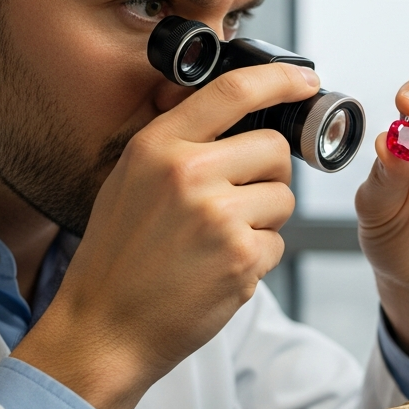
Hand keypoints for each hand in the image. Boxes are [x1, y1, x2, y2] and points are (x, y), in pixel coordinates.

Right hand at [11, 63, 320, 408]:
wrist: (103, 328)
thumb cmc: (117, 257)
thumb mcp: (130, 179)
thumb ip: (179, 143)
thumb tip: (238, 110)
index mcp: (158, 146)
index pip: (233, 91)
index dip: (281, 80)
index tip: (305, 81)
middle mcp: (189, 173)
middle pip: (274, 149)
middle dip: (267, 174)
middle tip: (233, 203)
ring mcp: (219, 216)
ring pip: (283, 198)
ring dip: (264, 221)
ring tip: (215, 242)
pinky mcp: (242, 258)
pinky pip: (278, 243)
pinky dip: (257, 258)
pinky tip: (217, 270)